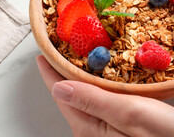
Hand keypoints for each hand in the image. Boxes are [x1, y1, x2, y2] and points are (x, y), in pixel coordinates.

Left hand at [36, 55, 173, 136]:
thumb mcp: (130, 113)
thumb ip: (93, 100)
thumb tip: (58, 87)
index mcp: (88, 127)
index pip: (60, 92)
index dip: (51, 68)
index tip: (44, 49)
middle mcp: (91, 130)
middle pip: (69, 94)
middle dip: (63, 70)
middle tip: (60, 46)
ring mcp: (103, 129)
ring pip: (83, 96)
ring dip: (79, 74)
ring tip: (76, 54)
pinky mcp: (115, 126)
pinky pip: (97, 100)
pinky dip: (95, 83)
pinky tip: (100, 72)